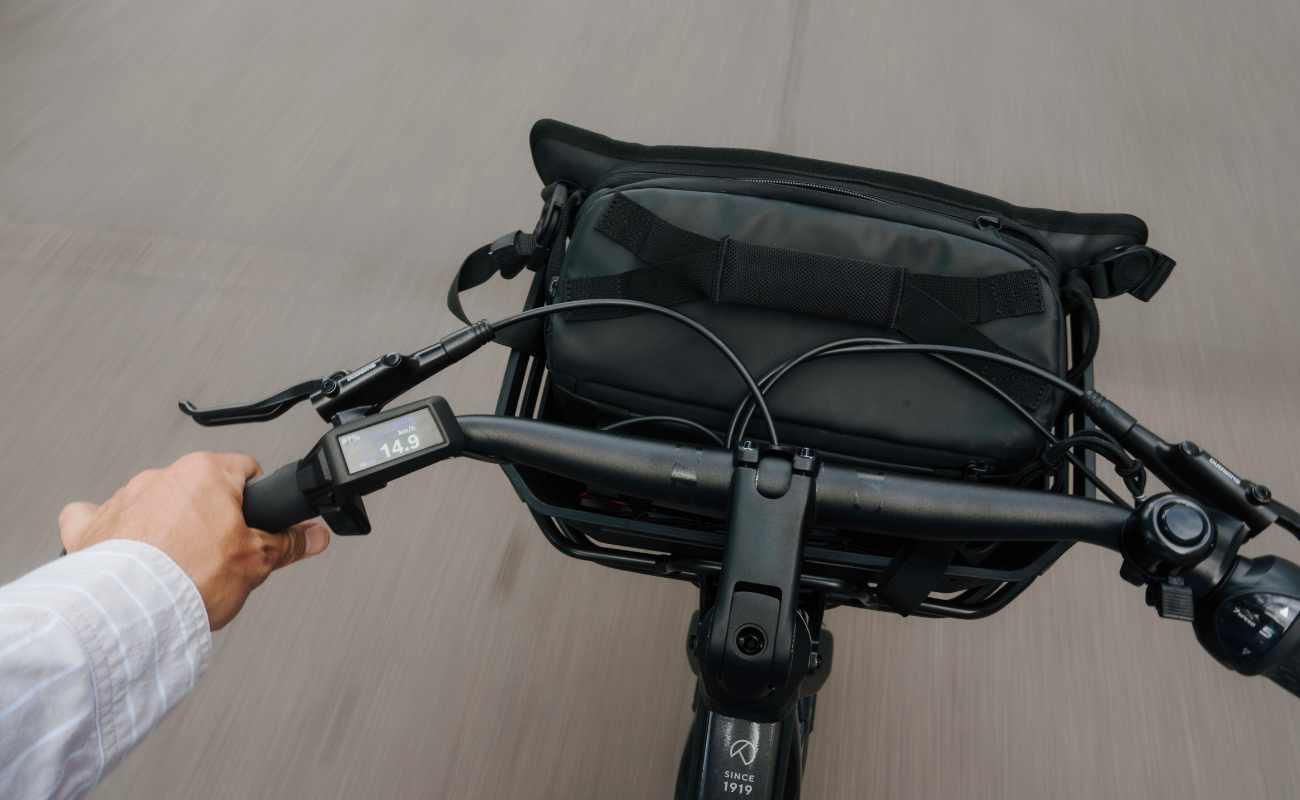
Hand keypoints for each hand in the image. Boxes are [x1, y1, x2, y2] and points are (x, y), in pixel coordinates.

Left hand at [58, 452, 329, 630]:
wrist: (132, 614)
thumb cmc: (190, 580)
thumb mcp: (258, 561)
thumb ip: (289, 542)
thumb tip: (314, 535)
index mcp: (206, 473)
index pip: (247, 470)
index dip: (259, 500)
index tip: (259, 522)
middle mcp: (163, 476)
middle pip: (201, 489)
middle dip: (212, 516)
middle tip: (224, 554)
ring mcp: (124, 499)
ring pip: (156, 503)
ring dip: (169, 525)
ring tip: (180, 566)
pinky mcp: (91, 527)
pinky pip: (101, 517)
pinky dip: (114, 530)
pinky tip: (126, 549)